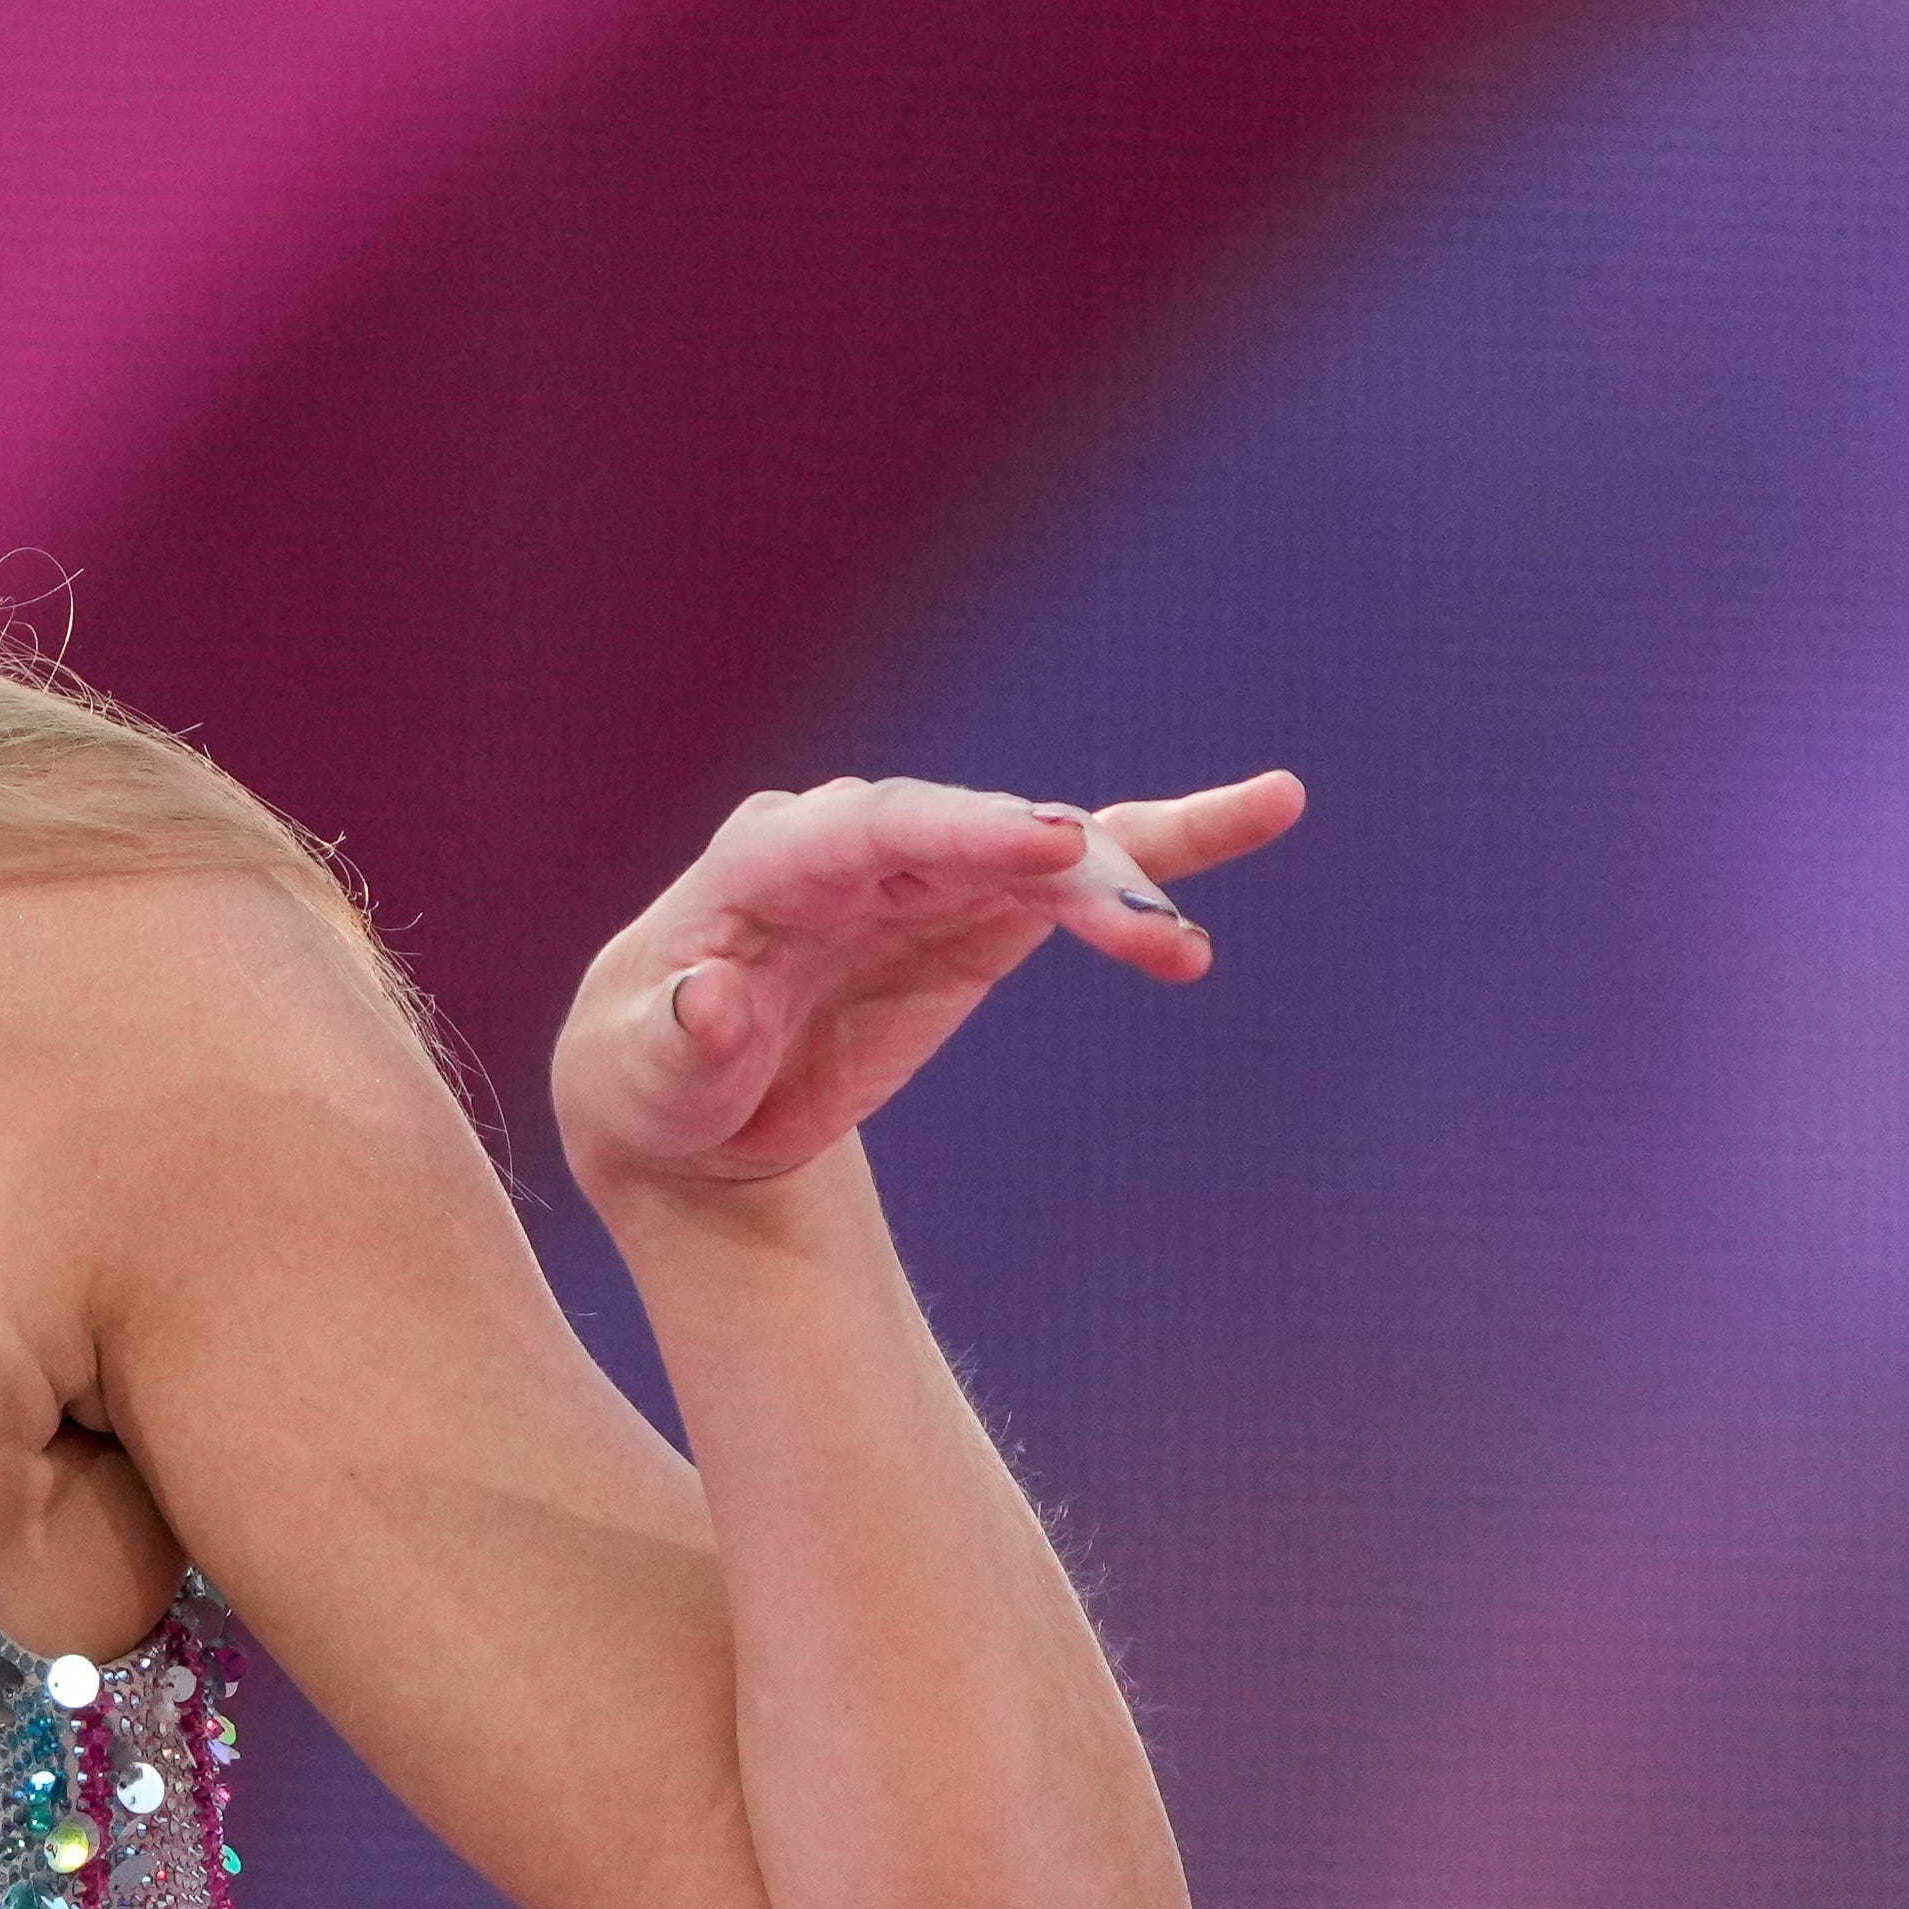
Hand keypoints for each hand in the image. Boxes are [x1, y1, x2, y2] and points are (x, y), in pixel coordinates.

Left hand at [554, 770, 1307, 1198]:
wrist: (684, 1102)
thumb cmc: (648, 1081)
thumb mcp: (643, 1081)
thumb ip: (678, 1044)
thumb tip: (711, 1001)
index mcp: (752, 871)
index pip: (857, 831)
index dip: (954, 831)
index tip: (1048, 845)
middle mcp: (843, 848)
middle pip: (959, 835)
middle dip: (1044, 865)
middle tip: (1126, 911)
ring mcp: (919, 871)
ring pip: (1033, 852)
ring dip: (1116, 886)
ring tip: (1177, 949)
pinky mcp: (977, 909)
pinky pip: (1081, 866)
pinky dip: (1165, 844)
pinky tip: (1266, 806)